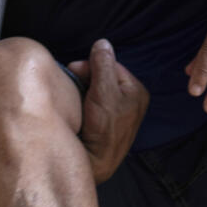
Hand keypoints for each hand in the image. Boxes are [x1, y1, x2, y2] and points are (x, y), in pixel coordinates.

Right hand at [67, 39, 147, 182]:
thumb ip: (103, 65)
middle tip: (69, 82)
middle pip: (104, 77)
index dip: (91, 64)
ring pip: (97, 91)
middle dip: (86, 77)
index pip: (111, 65)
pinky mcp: (107, 125)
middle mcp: (132, 101)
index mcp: (137, 91)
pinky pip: (93, 105)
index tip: (73, 69)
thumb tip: (103, 43)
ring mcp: (119, 114)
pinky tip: (75, 108)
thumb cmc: (104, 127)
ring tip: (71, 96)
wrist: (96, 164)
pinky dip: (83, 103)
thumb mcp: (103, 91)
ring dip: (82, 90)